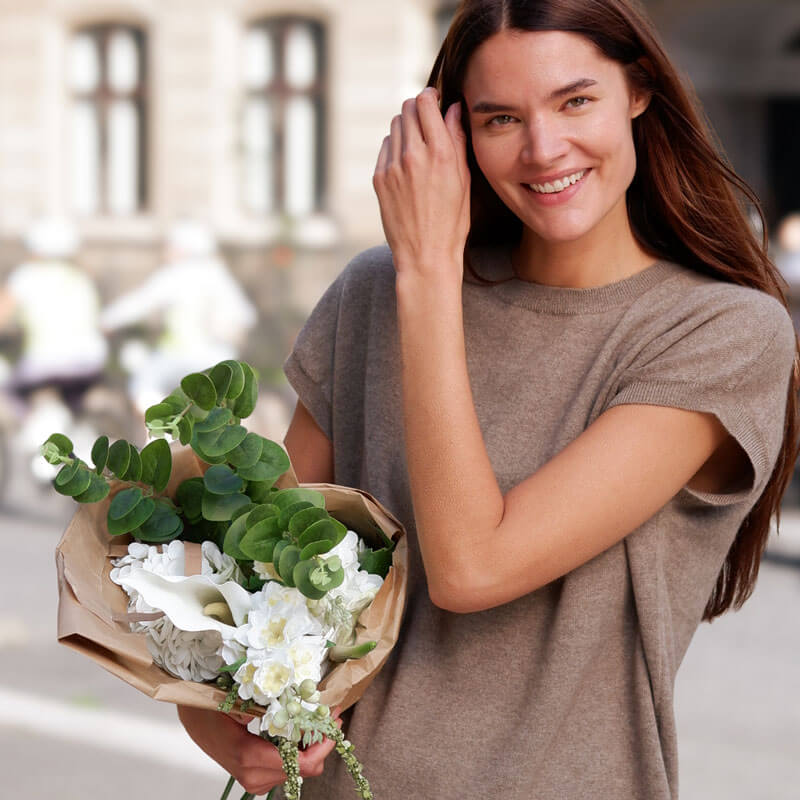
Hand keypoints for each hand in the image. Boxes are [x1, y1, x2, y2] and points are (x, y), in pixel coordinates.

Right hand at [177, 705, 339, 794]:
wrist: (194, 720)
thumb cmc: (213, 707)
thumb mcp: (239, 701)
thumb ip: (268, 707)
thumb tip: (300, 705)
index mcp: (250, 756)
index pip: (301, 764)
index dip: (323, 744)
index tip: (333, 720)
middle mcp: (254, 775)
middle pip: (305, 770)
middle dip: (322, 742)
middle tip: (331, 715)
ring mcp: (255, 780)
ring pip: (298, 770)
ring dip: (312, 745)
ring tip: (318, 717)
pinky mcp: (256, 778)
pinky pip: (288, 768)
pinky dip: (300, 750)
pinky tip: (302, 728)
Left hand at [373, 87, 469, 280]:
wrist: (425, 256)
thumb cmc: (452, 223)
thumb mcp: (464, 182)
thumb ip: (457, 142)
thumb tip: (454, 110)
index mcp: (441, 155)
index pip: (426, 103)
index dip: (431, 97)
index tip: (436, 102)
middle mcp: (414, 156)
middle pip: (407, 109)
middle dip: (418, 109)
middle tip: (427, 121)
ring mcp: (393, 167)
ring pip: (395, 126)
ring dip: (407, 127)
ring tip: (419, 145)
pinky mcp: (379, 178)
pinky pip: (386, 148)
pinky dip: (396, 148)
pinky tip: (407, 165)